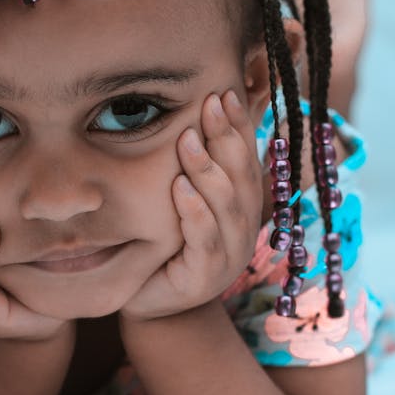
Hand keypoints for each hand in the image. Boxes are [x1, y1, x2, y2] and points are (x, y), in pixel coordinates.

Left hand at [119, 89, 263, 323]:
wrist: (147, 302)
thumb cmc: (164, 243)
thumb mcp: (181, 200)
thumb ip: (194, 167)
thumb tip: (193, 113)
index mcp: (243, 206)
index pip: (247, 158)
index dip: (239, 126)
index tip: (224, 92)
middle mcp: (244, 229)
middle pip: (242, 177)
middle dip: (226, 137)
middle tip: (208, 104)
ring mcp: (229, 256)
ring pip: (226, 206)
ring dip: (207, 169)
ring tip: (187, 140)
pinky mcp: (204, 279)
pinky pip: (204, 240)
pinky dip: (193, 212)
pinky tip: (179, 188)